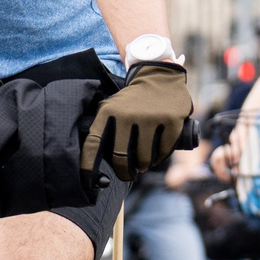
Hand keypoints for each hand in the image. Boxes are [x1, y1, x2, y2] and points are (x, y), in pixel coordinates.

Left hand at [82, 61, 194, 181]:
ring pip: (144, 158)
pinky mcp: (171, 120)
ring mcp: (151, 117)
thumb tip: (94, 165)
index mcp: (108, 111)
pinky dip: (160, 157)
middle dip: (124, 171)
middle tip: (127, 174)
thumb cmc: (132, 100)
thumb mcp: (112, 107)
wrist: (159, 76)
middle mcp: (128, 114)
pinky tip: (157, 156)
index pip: (94, 143)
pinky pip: (163, 151)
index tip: (87, 183)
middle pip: (121, 157)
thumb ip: (103, 129)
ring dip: (143, 166)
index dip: (88, 165)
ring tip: (143, 163)